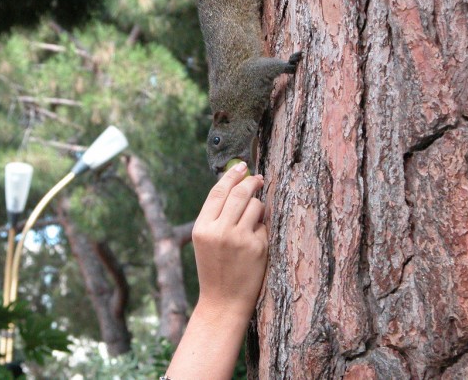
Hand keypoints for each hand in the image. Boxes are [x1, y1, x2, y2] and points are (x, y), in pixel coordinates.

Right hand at [192, 161, 267, 318]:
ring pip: (255, 205)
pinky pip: (265, 224)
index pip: (218, 192)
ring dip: (258, 207)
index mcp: (202, 228)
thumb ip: (216, 214)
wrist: (223, 302)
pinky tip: (256, 240)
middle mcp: (220, 231)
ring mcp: (240, 239)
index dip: (231, 175)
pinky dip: (263, 227)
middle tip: (258, 178)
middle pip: (239, 193)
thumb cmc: (215, 268)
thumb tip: (236, 182)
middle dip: (251, 182)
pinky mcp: (257, 247)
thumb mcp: (206, 240)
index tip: (241, 166)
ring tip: (252, 222)